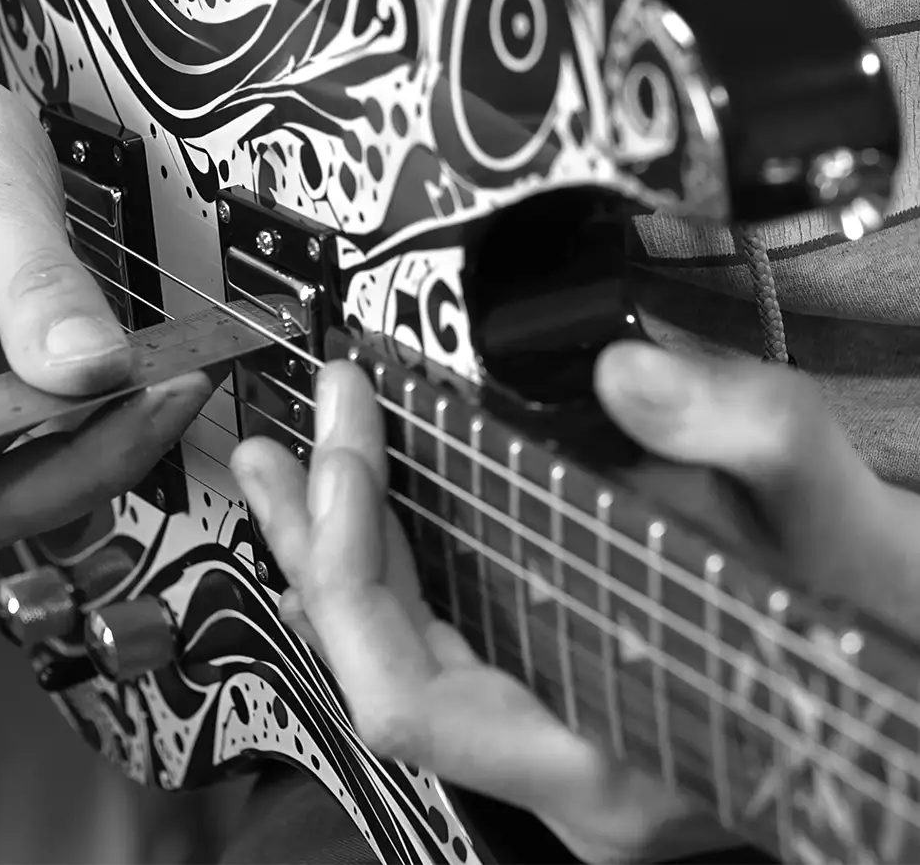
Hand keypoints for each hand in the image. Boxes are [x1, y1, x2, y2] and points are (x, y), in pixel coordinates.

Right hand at [0, 48, 208, 562]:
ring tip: (169, 381)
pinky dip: (102, 429)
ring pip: (18, 493)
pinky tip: (144, 382)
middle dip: (81, 467)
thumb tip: (93, 370)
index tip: (63, 424)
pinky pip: (42, 450)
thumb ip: (38, 288)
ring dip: (103, 453)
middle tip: (163, 396)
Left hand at [230, 345, 902, 863]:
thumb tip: (628, 371)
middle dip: (319, 548)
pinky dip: (387, 569)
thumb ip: (754, 439)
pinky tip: (358, 508)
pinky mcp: (554, 696)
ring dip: (332, 553)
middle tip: (289, 439)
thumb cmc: (888, 621)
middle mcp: (560, 772)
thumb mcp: (846, 526)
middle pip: (378, 675)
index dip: (351, 569)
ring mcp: (551, 739)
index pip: (410, 700)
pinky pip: (435, 645)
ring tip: (286, 464)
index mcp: (609, 761)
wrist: (914, 662)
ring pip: (396, 661)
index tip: (350, 434)